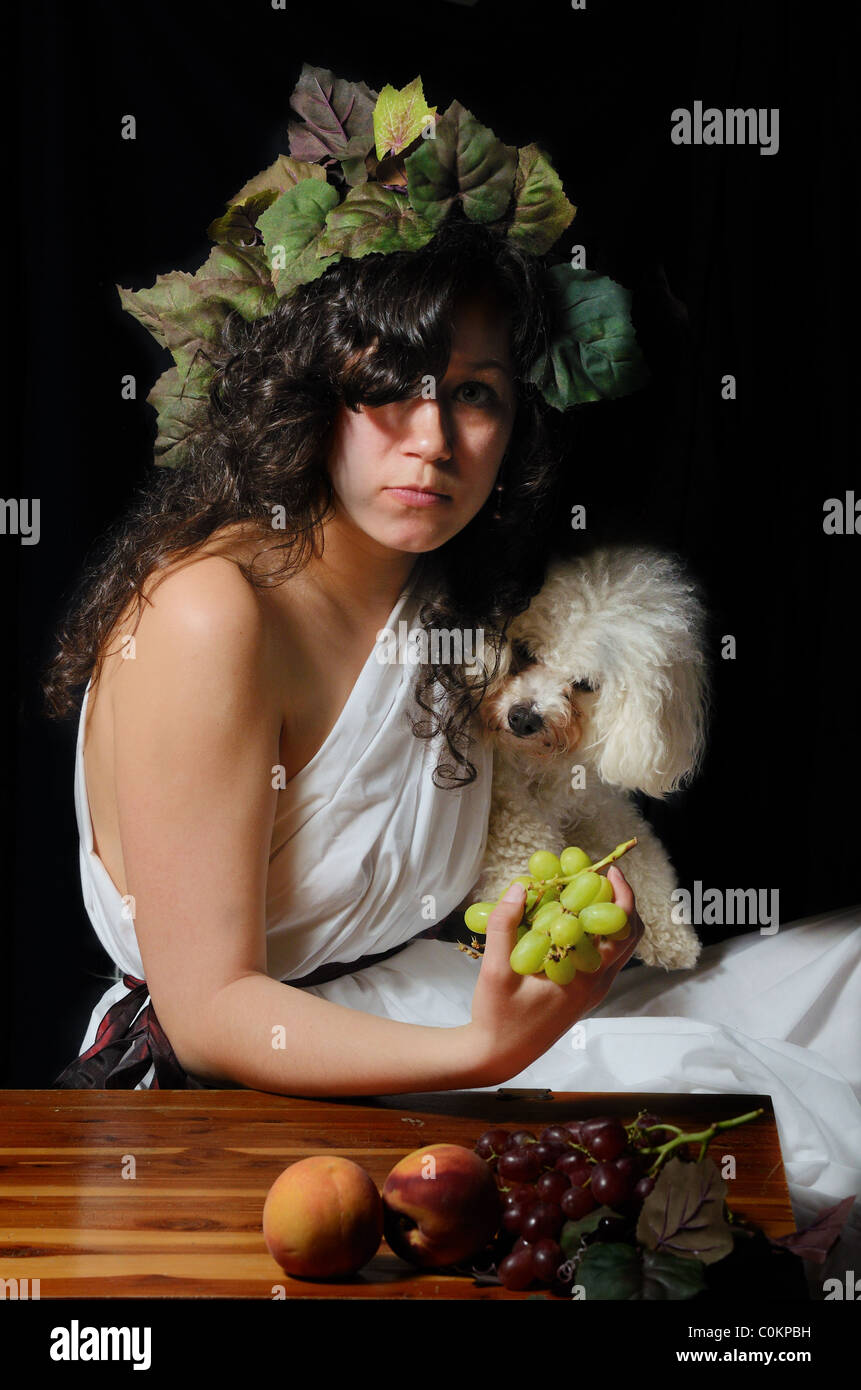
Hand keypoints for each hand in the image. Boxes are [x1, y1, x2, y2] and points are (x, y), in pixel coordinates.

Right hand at [468, 866, 643, 1084]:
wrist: (498, 1056)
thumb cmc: (497, 1017)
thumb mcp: (494, 971)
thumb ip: (504, 926)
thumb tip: (520, 888)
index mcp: (585, 978)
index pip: (623, 930)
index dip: (622, 895)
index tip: (608, 870)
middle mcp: (597, 984)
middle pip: (629, 935)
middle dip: (619, 900)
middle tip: (596, 877)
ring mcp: (592, 990)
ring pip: (617, 947)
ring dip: (607, 917)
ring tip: (581, 895)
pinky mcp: (582, 994)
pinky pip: (601, 957)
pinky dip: (594, 934)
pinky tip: (565, 922)